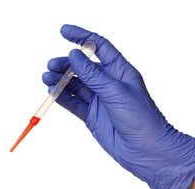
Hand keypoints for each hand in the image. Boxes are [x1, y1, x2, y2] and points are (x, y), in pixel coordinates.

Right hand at [42, 24, 194, 188]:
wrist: (146, 150)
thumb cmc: (141, 119)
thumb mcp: (116, 93)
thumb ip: (94, 76)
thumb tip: (74, 56)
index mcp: (120, 72)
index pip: (99, 47)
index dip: (82, 37)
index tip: (63, 31)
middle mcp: (109, 84)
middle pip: (83, 67)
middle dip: (66, 64)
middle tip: (51, 66)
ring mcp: (100, 101)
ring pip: (76, 85)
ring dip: (61, 80)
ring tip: (47, 78)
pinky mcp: (92, 116)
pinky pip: (74, 103)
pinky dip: (62, 97)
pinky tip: (53, 93)